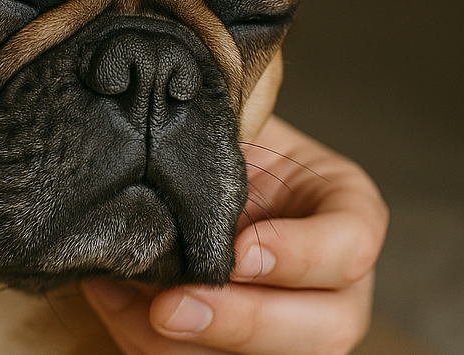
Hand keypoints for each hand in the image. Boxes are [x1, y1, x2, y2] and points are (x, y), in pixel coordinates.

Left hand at [81, 116, 387, 354]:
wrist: (178, 158)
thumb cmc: (212, 139)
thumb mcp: (228, 129)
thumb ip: (224, 147)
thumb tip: (181, 162)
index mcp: (344, 212)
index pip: (352, 244)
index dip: (302, 255)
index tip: (239, 251)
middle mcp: (333, 282)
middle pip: (324, 330)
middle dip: (242, 323)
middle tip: (169, 308)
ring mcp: (292, 324)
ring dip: (183, 345)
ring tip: (121, 296)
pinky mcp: (236, 343)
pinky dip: (145, 339)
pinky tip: (110, 297)